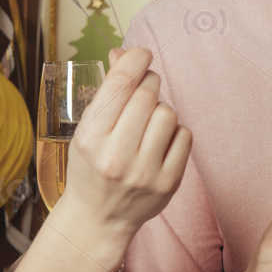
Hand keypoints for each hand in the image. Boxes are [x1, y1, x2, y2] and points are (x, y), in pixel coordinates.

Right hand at [61, 46, 192, 243]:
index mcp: (90, 137)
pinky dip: (175, 132)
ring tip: (148, 124)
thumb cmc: (91, 165)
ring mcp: (144, 172)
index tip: (142, 53)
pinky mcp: (168, 183)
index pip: (119, 85)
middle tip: (144, 89)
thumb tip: (125, 53)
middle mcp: (116, 155)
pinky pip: (185, 135)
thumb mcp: (87, 129)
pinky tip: (160, 142)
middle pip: (148, 95)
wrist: (97, 218)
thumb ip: (107, 92)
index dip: (134, 61)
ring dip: (161, 110)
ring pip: (168, 113)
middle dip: (149, 83)